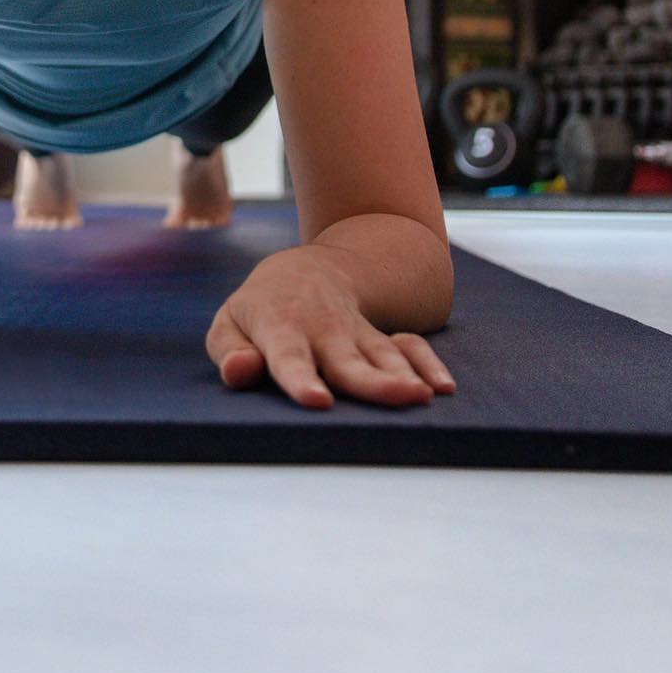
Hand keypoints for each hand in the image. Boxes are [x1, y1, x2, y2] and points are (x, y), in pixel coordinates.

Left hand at [204, 246, 456, 409]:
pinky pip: (410, 346)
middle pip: (350, 361)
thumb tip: (239, 372)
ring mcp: (357, 333)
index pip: (290, 357)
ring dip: (405, 374)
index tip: (317, 401)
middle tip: (400, 398)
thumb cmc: (260, 311)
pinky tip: (443, 387)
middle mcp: (324, 331)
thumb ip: (229, 352)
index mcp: (281, 328)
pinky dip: (428, 363)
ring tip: (423, 396)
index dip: (303, 380)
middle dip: (374, 382)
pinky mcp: (381, 338)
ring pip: (384, 354)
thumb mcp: (230, 324)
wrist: (305, 271)